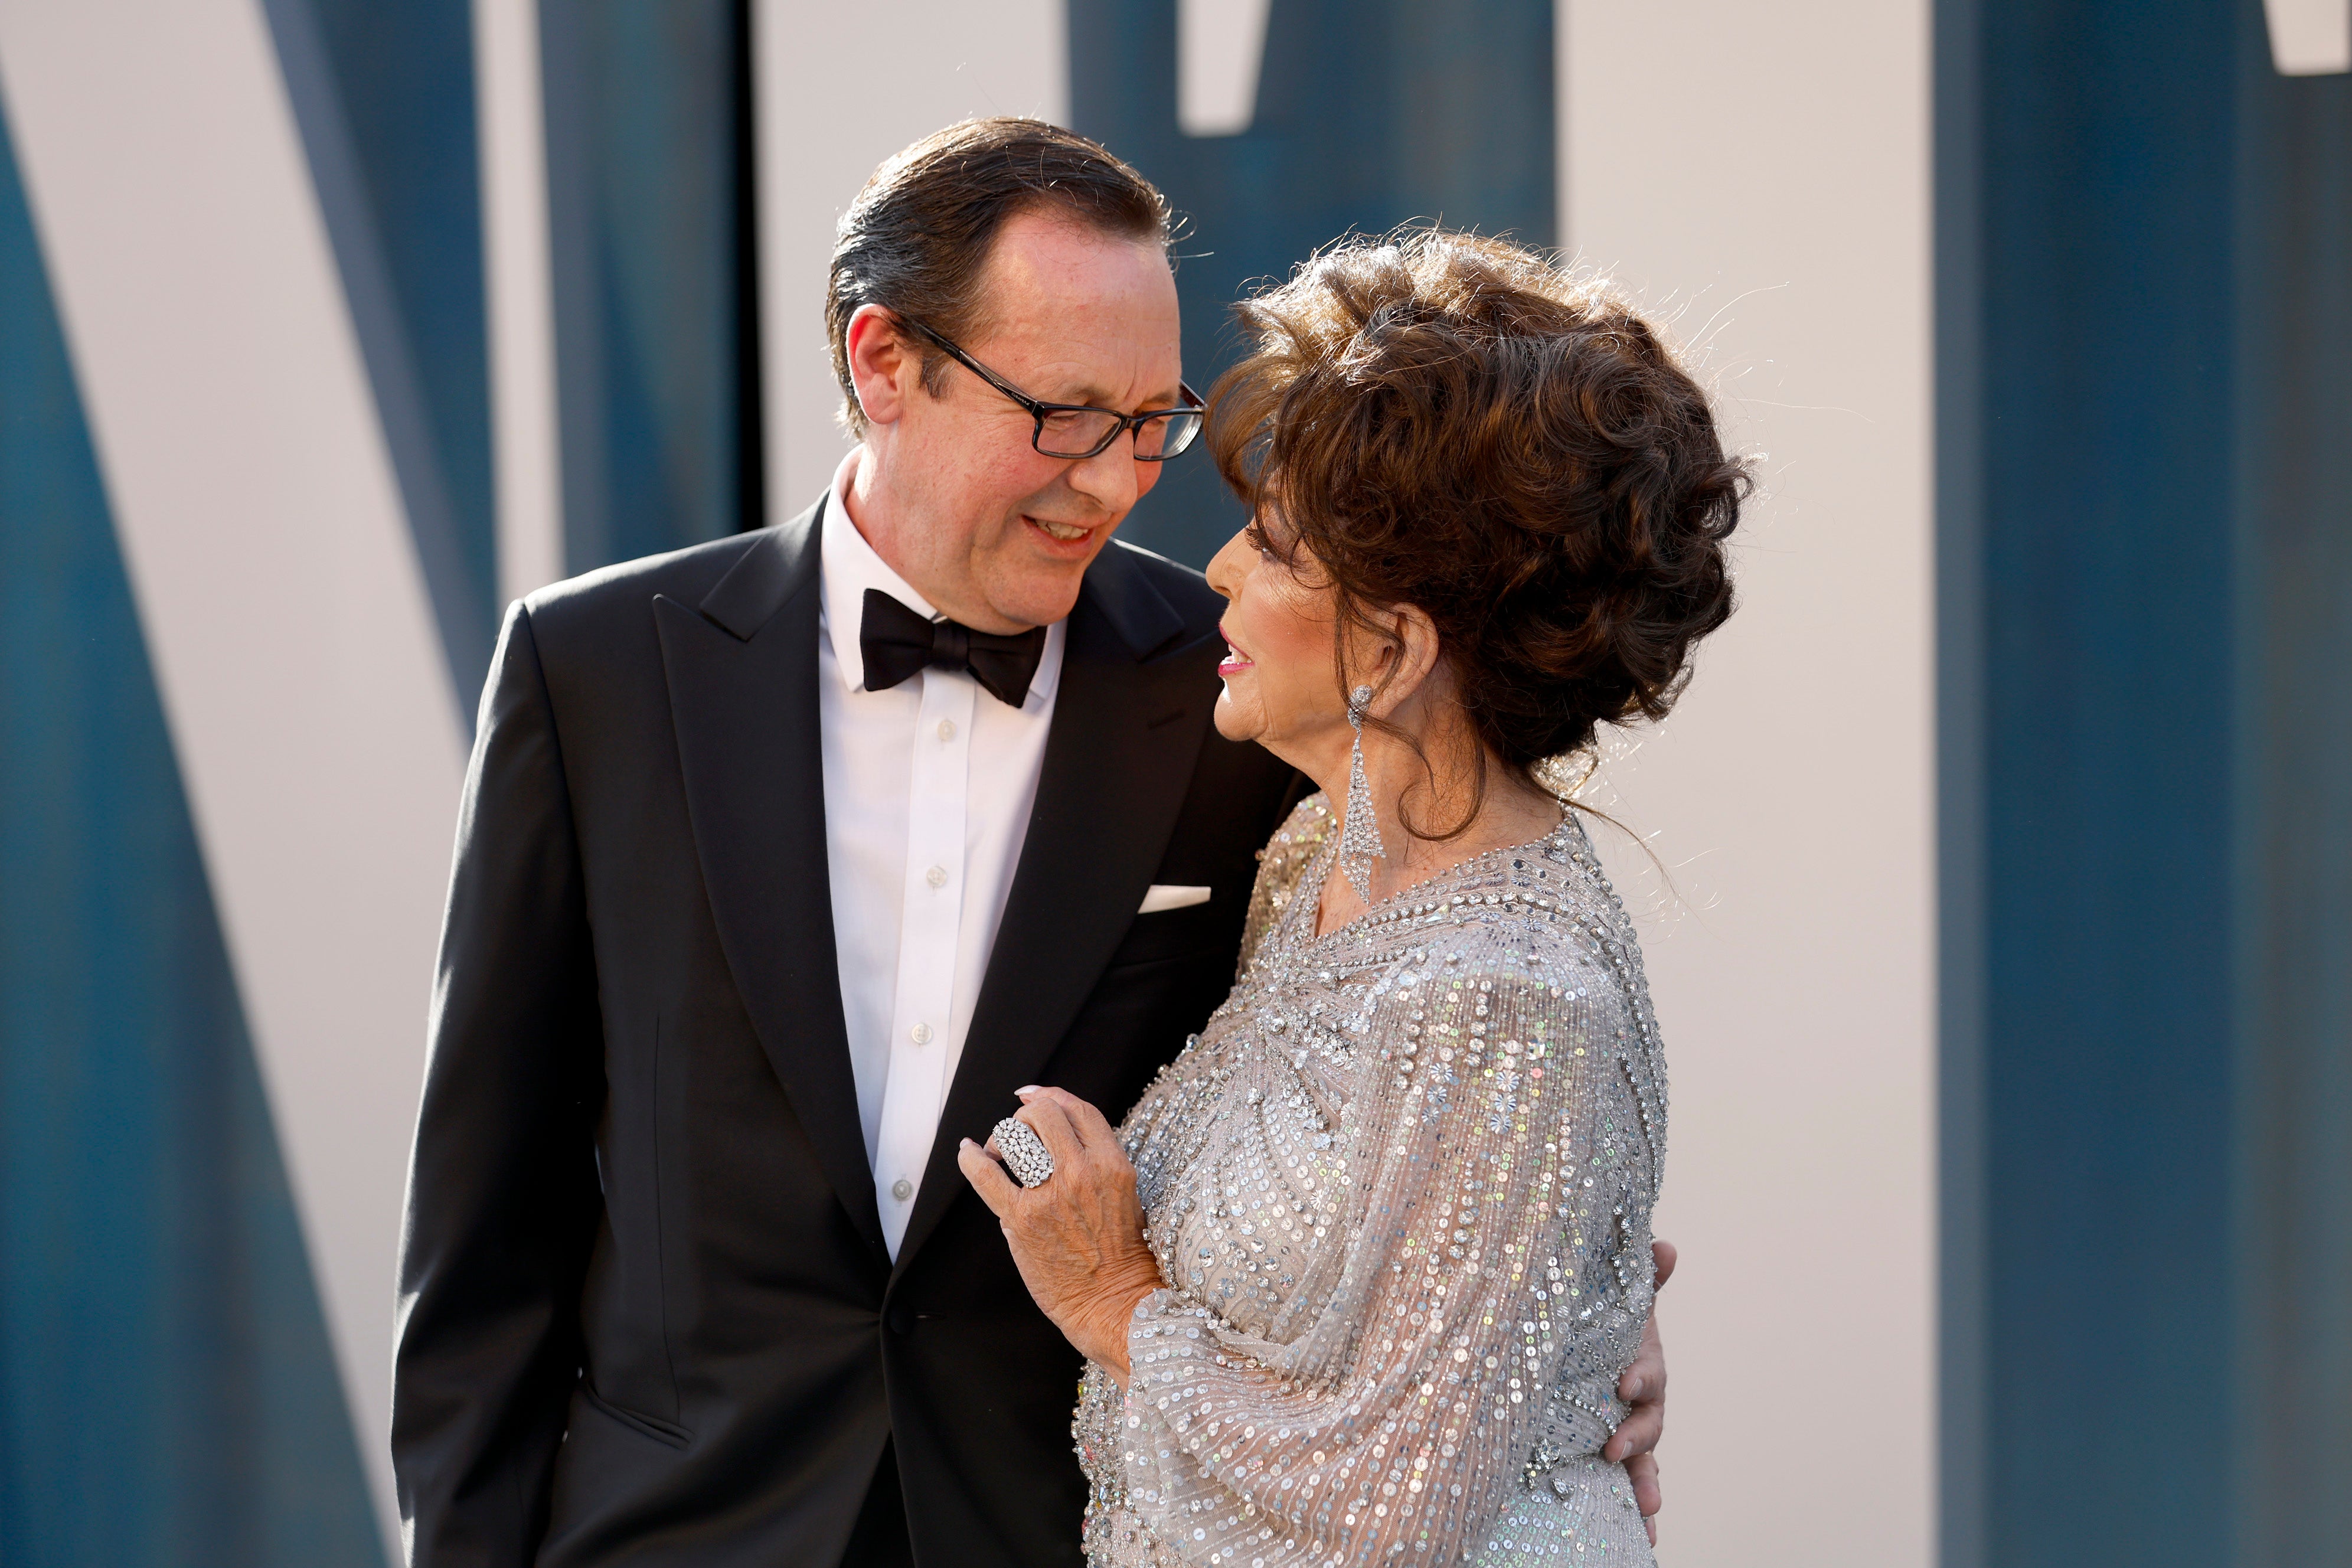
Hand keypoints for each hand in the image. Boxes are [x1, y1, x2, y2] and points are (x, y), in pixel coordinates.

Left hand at [957, 1086, 1163, 1383]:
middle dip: (1024, 1118)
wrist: (1112, 1303)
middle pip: (1043, 1114)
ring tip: (998, 1153)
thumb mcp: (1124, 1196)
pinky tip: (968, 1153)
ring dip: (1002, 1139)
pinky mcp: (1021, 1219)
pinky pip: (985, 1174)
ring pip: (1015, 1136)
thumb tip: (1056, 1136)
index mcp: (1113, 1165)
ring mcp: (1051, 1194)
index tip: (1032, 1095)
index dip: (1051, 1096)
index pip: (1078, 1110)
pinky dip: (971, 1158)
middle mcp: (1083, 1172)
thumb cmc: (1120, 1255)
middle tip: (1017, 1136)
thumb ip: (1096, 1164)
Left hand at [1603, 1237, 1675, 1545]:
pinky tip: (1642, 1536)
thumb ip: (1642, 1275)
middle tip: (1615, 1450)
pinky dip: (1636, 1508)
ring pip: (1643, 1460)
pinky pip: (1627, 1481)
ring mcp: (1627, 1429)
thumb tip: (1665, 1244)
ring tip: (1647, 1513)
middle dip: (1636, 1438)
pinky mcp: (1608, 1450)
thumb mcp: (1618, 1296)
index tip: (1623, 1384)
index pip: (1647, 1373)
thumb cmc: (1603, 1317)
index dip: (1640, 1378)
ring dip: (1646, 1485)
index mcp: (1641, 1365)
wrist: (1587, 1338)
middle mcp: (1639, 1402)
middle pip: (1648, 1424)